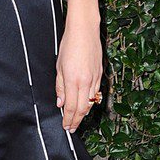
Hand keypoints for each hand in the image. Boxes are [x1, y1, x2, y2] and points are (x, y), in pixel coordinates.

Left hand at [55, 18, 101, 132]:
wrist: (84, 31)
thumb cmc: (69, 45)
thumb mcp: (59, 67)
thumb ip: (60, 87)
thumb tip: (60, 103)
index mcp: (73, 80)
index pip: (71, 107)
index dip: (68, 119)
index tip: (65, 126)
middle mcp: (86, 82)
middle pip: (82, 109)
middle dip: (76, 121)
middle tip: (71, 128)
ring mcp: (95, 78)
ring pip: (91, 102)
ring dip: (84, 113)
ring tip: (77, 120)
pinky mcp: (100, 74)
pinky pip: (96, 93)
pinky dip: (91, 102)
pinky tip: (86, 105)